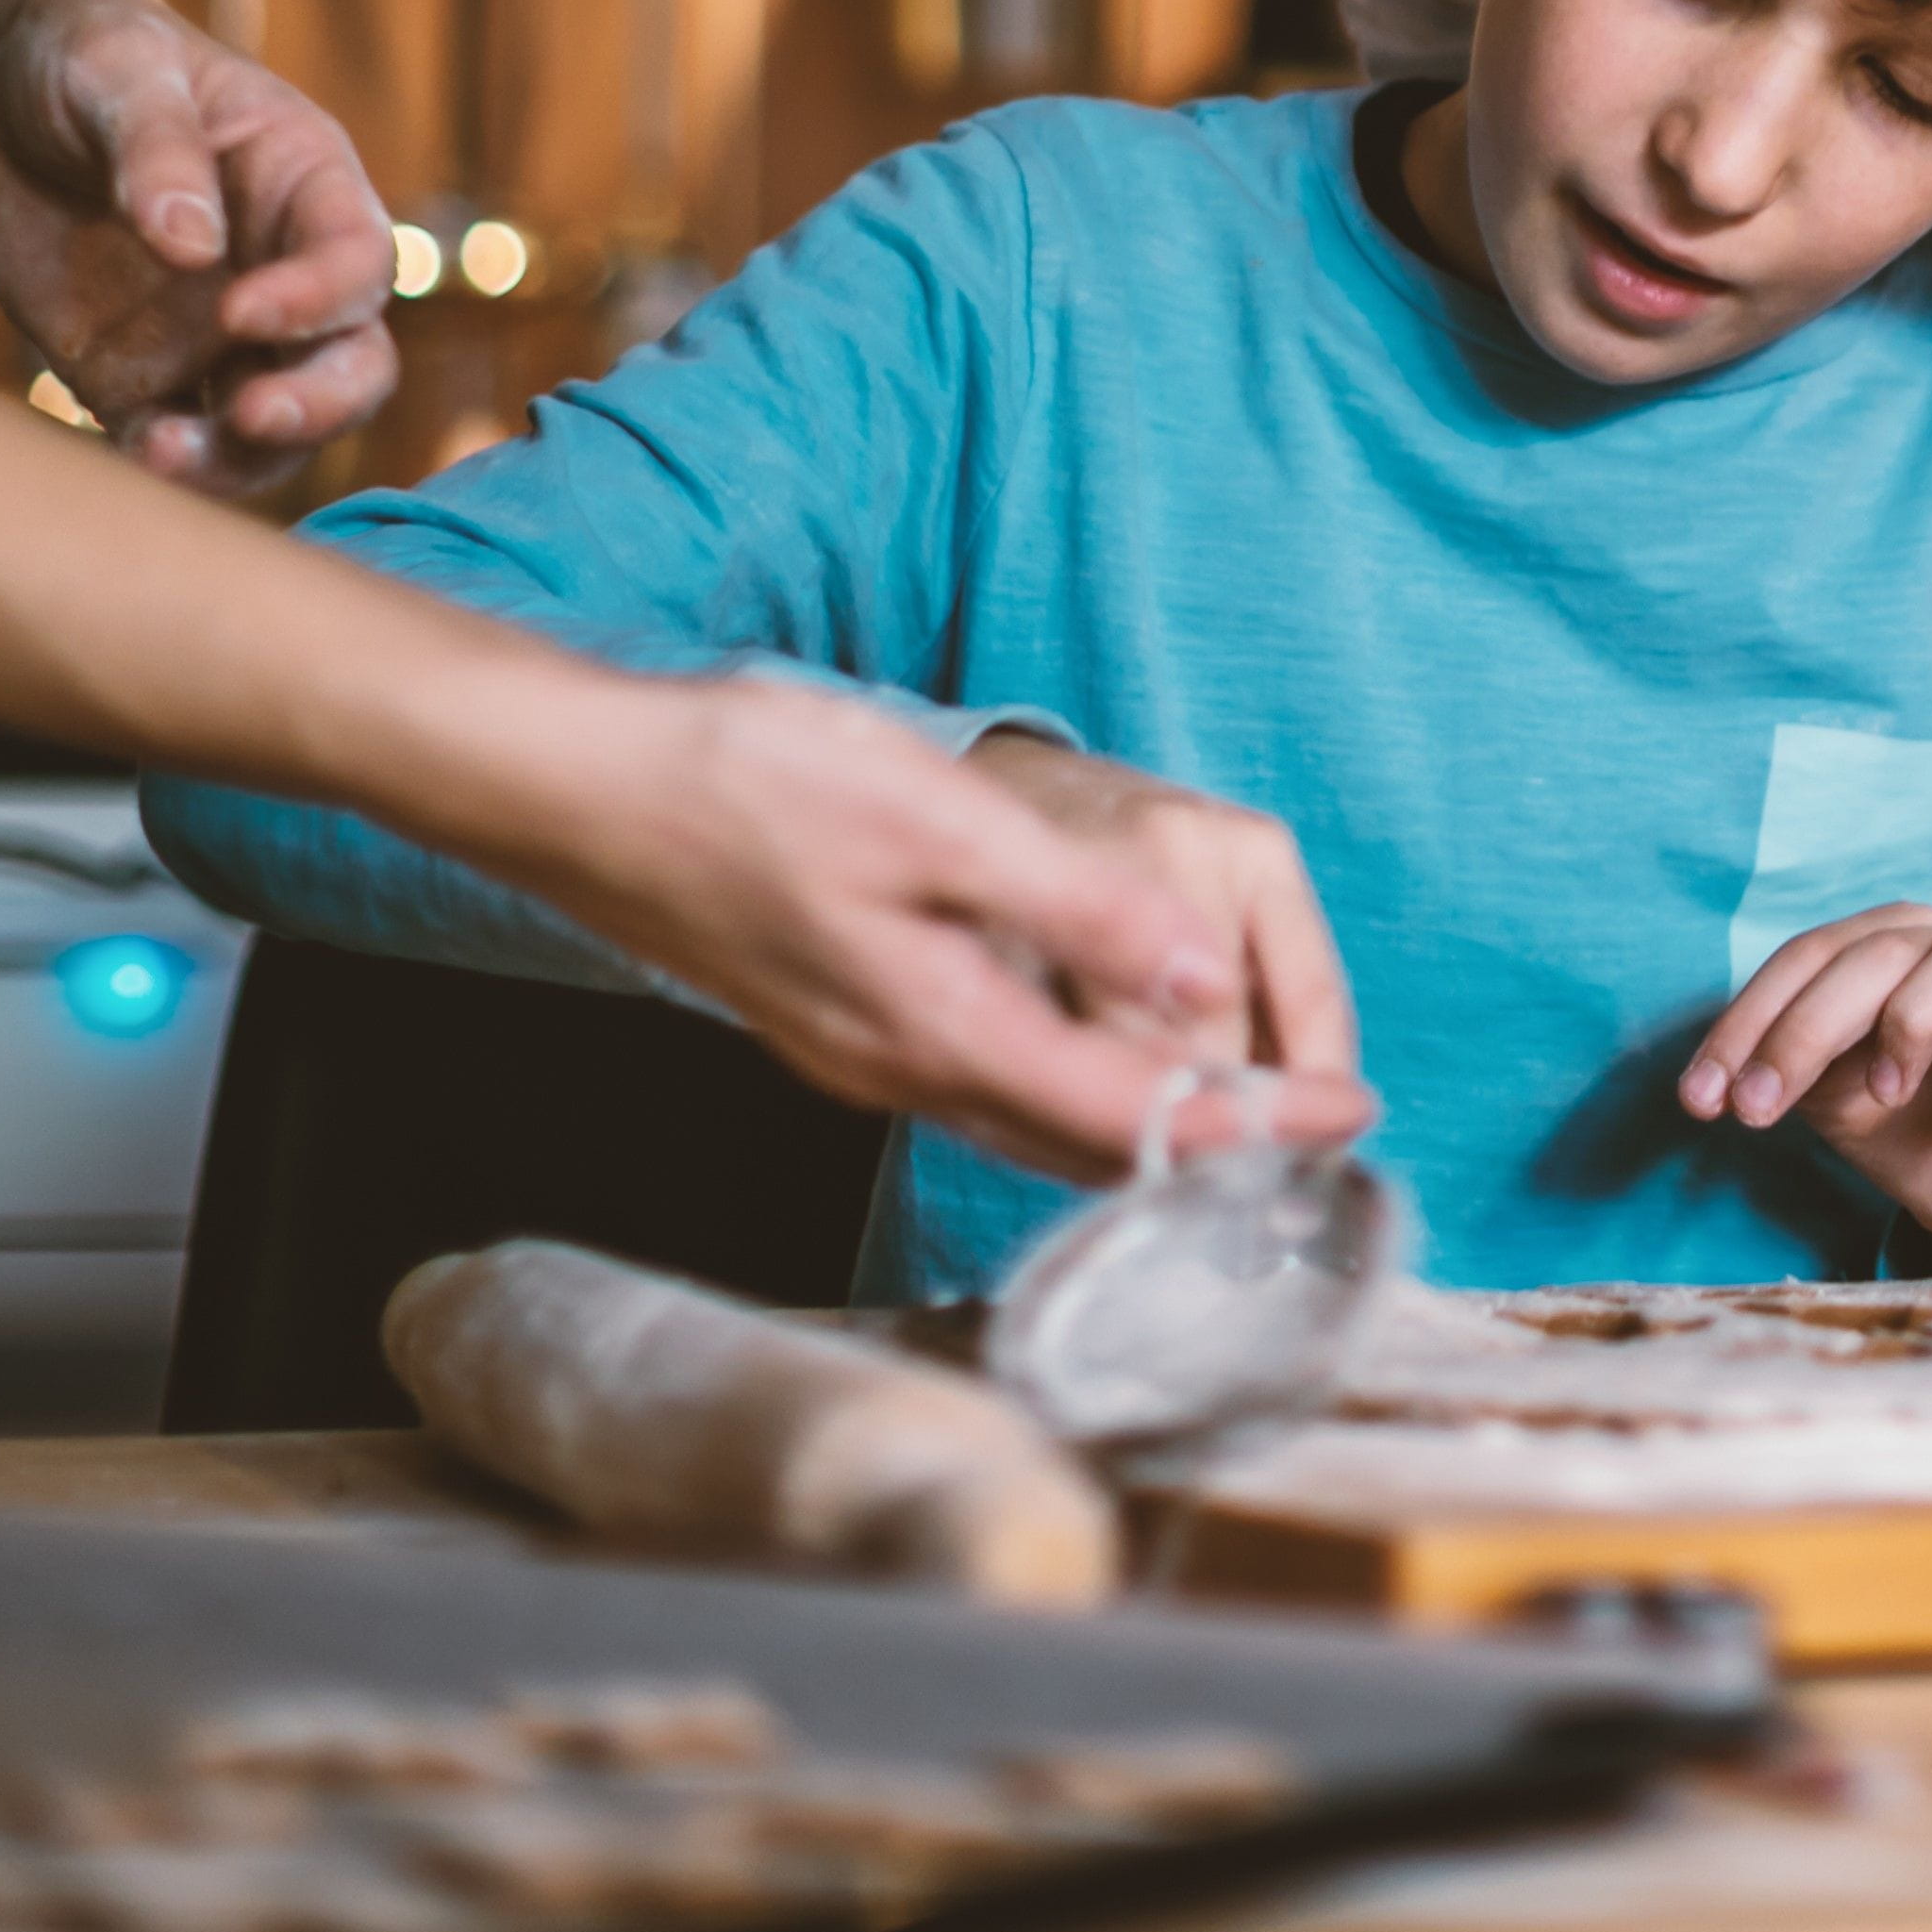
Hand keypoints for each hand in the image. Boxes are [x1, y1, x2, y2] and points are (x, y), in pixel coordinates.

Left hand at [0, 0, 395, 493]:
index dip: (319, 297)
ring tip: (166, 452)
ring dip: (245, 456)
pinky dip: (168, 467)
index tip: (240, 311)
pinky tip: (129, 457)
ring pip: (276, 425)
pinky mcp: (141, 377)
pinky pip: (180, 441)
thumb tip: (193, 247)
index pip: (355, 258)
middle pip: (351, 360)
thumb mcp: (117, 68)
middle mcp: (281, 269)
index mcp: (305, 183)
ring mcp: (215, 336)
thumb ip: (157, 149)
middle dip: (320, 402)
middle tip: (255, 416)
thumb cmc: (78, 52)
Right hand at [507, 676, 1375, 1183]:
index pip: (1134, 1114)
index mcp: (943, 1027)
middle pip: (1088, 1148)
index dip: (1253, 1126)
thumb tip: (1195, 980)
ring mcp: (860, 1055)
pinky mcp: (833, 1024)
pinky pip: (979, 1092)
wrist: (578, 790)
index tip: (1352, 1117)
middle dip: (1213, 1150)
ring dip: (1138, 1132)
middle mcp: (904, 1069)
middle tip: (1321, 1133)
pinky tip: (1089, 1065)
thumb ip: (1073, 905)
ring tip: (1237, 1117)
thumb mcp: (935, 818)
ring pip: (1029, 1128)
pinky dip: (1062, 1097)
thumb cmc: (747, 781)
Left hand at [1677, 906, 1931, 1275]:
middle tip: (1757, 1109)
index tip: (1701, 1099)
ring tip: (1885, 1094)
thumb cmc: (1923, 1138)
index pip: (1811, 955)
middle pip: (1880, 951)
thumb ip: (1789, 1069)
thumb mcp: (1837, 1104)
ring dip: (1914, 1019)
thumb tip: (1723, 1075)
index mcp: (1897, 952)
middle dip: (1804, 1029)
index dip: (1748, 1021)